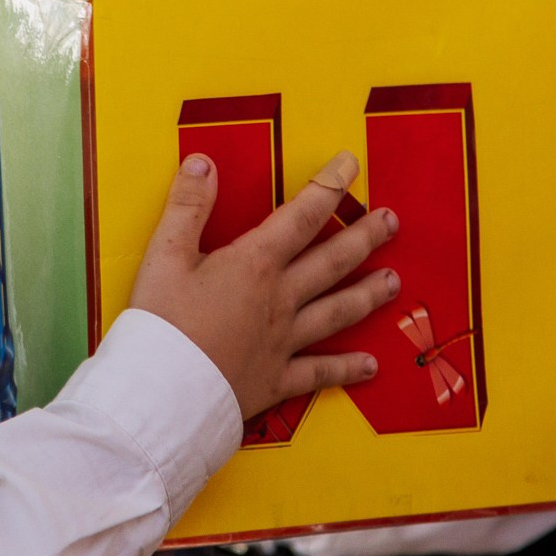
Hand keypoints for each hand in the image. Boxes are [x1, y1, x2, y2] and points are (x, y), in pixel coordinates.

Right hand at [127, 150, 398, 420]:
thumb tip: (204, 162)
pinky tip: (370, 365)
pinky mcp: (276, 379)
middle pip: (332, 262)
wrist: (162, 393)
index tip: (351, 164)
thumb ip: (188, 206)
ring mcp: (283, 341)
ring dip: (367, 295)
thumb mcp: (165, 254)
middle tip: (391, 221)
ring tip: (393, 282)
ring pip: (336, 312)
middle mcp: (280, 299)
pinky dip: (346, 369)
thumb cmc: (161, 323)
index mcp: (255, 264)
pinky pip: (319, 372)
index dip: (329, 186)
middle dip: (364, 237)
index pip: (302, 215)